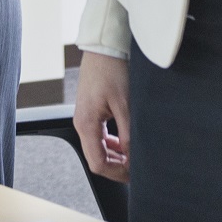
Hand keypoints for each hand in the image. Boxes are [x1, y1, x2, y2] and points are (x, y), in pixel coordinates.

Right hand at [72, 52, 130, 182]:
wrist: (105, 47)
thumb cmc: (112, 70)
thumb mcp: (126, 105)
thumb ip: (129, 134)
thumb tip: (134, 157)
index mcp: (86, 124)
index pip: (98, 163)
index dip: (117, 172)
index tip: (135, 173)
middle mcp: (82, 123)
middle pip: (97, 158)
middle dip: (118, 166)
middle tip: (138, 167)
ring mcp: (85, 118)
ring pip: (99, 148)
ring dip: (117, 155)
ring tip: (135, 155)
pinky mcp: (91, 112)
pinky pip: (100, 136)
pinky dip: (114, 144)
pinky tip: (127, 141)